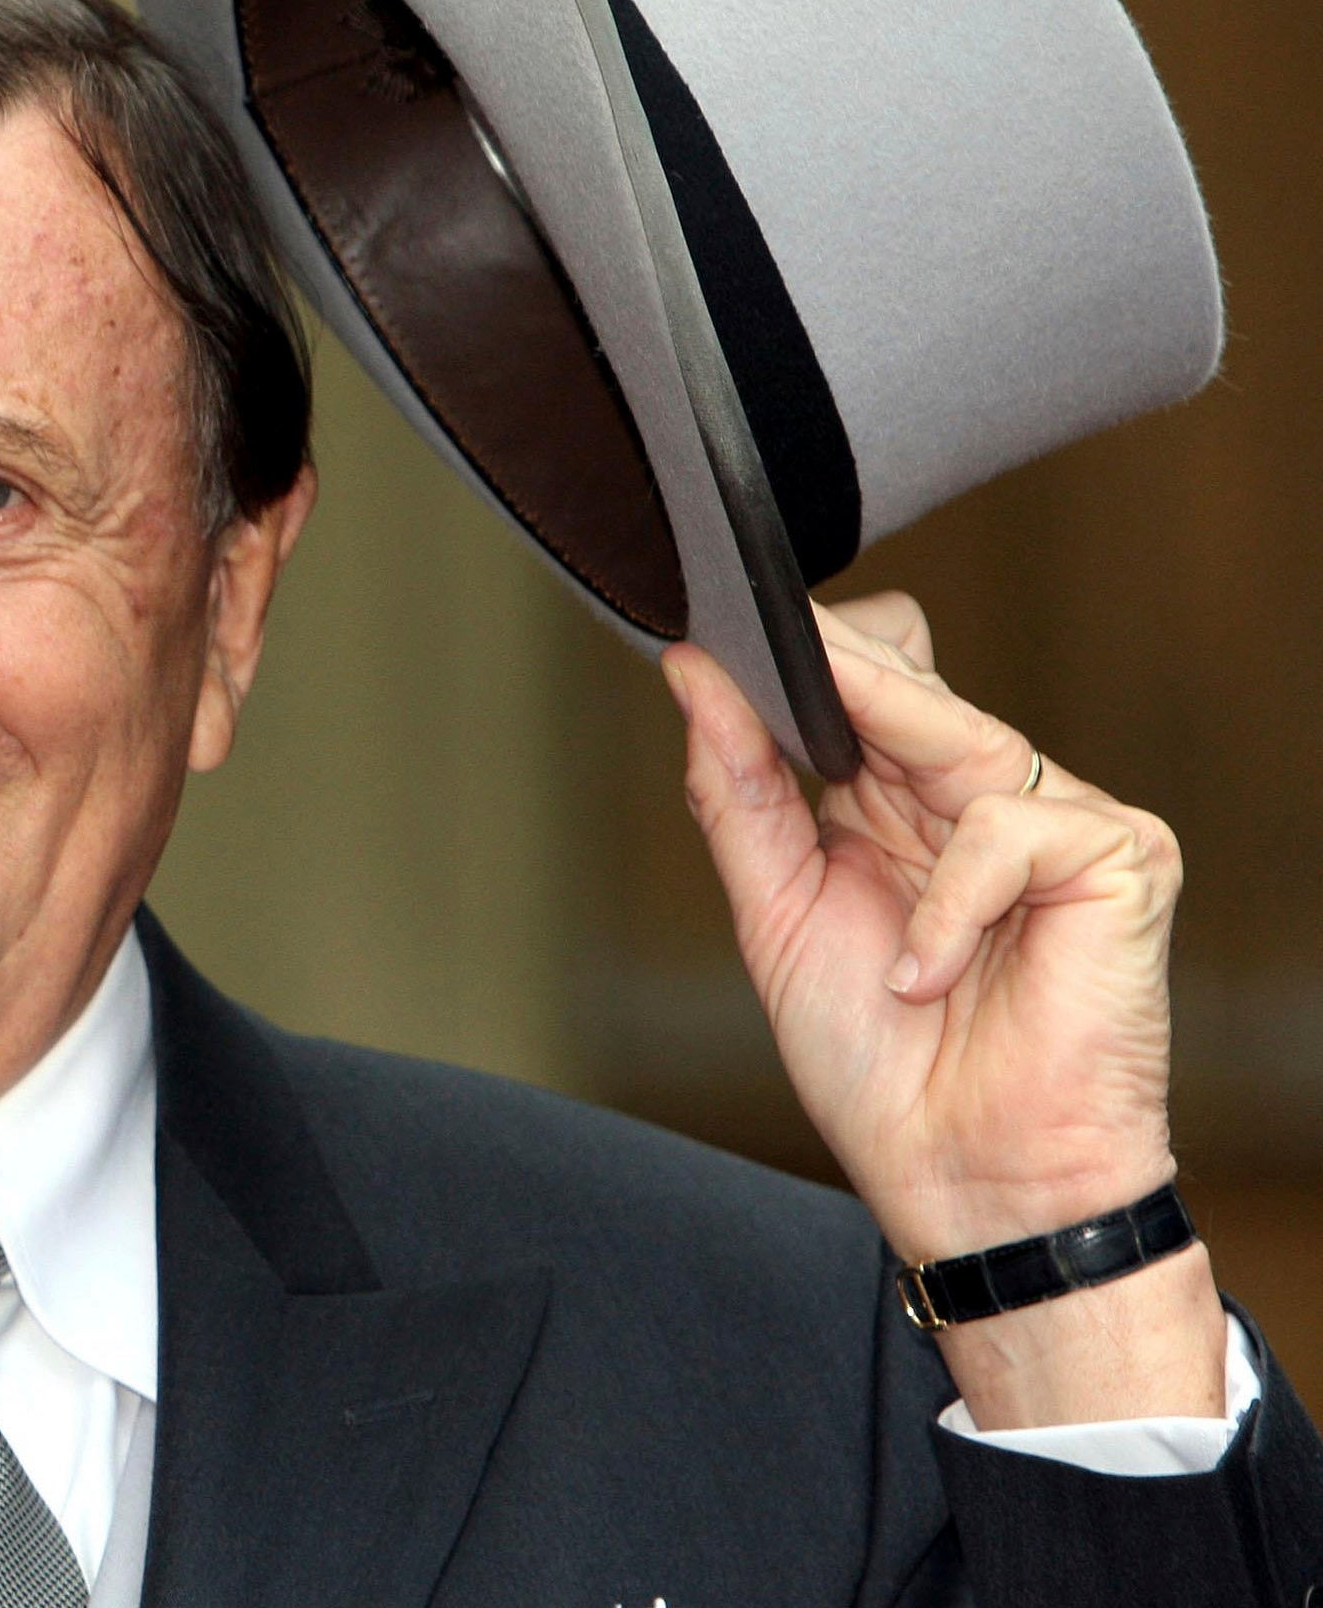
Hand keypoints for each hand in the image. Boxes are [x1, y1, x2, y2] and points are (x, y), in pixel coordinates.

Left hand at [668, 596, 1223, 1426]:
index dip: (804, 649)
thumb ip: (739, 790)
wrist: (964, 1181)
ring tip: (872, 924)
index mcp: (900, 800)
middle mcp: (979, 794)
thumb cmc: (879, 1066)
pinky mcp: (1119, 857)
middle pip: (908, 675)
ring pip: (956, 729)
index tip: (713, 628)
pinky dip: (947, 907)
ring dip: (883, 800)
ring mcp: (1057, 821)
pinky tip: (925, 976)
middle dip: (827, 675)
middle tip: (758, 651)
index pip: (868, 674)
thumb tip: (692, 674)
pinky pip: (1006, 827)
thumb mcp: (774, 912)